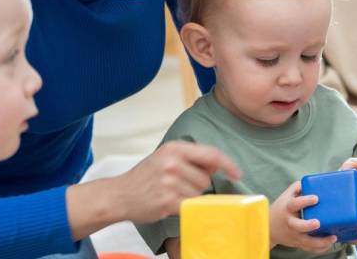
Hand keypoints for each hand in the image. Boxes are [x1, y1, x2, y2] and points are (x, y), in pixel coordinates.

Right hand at [108, 141, 240, 223]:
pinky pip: (189, 206)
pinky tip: (168, 203)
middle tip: (177, 185)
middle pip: (205, 179)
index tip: (237, 173)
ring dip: (189, 197)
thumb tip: (217, 166)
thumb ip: (191, 159)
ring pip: (198, 194)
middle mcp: (172, 162)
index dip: (228, 164)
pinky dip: (183, 208)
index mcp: (174, 148)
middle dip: (197, 185)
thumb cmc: (145, 177)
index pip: (211, 154)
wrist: (119, 195)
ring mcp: (169, 182)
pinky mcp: (167, 200)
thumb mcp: (165, 157)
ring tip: (170, 193)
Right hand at [269, 180, 336, 252]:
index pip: (294, 204)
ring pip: (306, 241)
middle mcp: (290, 222)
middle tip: (318, 223)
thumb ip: (298, 187)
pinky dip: (319, 248)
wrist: (269, 227)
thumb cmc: (282, 207)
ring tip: (332, 237)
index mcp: (287, 208)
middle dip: (307, 225)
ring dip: (319, 241)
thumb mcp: (287, 195)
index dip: (305, 201)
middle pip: (297, 226)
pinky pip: (309, 248)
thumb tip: (314, 181)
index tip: (316, 198)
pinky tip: (329, 244)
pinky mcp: (298, 243)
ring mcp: (294, 234)